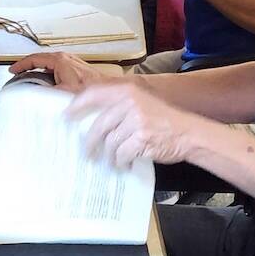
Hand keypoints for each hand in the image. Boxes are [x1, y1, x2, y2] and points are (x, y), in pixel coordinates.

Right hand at [9, 52, 114, 91]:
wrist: (105, 89)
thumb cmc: (89, 88)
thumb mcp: (61, 91)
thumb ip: (44, 91)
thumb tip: (30, 93)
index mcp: (59, 60)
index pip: (33, 58)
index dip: (21, 64)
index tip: (13, 70)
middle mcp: (65, 58)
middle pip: (39, 59)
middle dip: (27, 65)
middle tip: (18, 72)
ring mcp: (70, 61)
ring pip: (47, 62)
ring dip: (37, 68)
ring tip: (28, 76)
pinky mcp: (74, 67)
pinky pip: (55, 66)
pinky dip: (46, 71)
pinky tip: (45, 80)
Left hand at [65, 82, 196, 166]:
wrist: (189, 134)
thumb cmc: (165, 121)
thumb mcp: (143, 103)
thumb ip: (119, 106)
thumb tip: (91, 118)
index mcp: (128, 91)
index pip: (92, 94)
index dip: (76, 106)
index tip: (65, 117)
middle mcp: (130, 103)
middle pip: (98, 125)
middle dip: (90, 143)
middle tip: (87, 153)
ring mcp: (136, 121)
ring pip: (109, 142)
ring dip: (108, 156)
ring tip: (112, 161)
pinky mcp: (141, 139)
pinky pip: (121, 154)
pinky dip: (120, 162)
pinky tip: (124, 164)